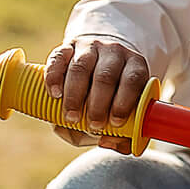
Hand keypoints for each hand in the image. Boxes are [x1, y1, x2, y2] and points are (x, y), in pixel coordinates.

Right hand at [43, 36, 150, 150]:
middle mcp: (114, 52)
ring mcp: (90, 47)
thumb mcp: (127, 107)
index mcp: (135, 65)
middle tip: (93, 125)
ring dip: (75, 95)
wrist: (102, 58)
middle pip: (105, 76)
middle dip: (98, 104)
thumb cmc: (116, 93)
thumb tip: (106, 142)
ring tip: (71, 117)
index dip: (124, 101)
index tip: (115, 122)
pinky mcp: (67, 46)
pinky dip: (54, 77)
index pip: (133, 79)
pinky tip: (55, 95)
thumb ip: (122, 131)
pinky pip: (58, 58)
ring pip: (81, 67)